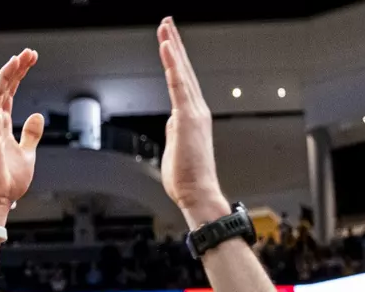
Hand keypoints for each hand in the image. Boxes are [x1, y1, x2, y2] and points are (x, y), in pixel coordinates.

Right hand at [0, 51, 44, 225]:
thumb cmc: (7, 182)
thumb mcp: (27, 155)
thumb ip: (30, 135)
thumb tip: (37, 116)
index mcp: (1, 127)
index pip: (9, 95)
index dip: (19, 77)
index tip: (30, 63)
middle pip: (5, 87)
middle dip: (18, 68)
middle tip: (31, 53)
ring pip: (0, 86)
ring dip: (13, 68)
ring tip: (26, 54)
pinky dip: (4, 77)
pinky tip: (14, 63)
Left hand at [157, 18, 229, 228]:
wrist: (200, 195)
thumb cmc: (189, 180)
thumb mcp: (177, 150)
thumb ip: (175, 132)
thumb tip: (172, 123)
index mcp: (193, 117)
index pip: (182, 82)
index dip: (175, 60)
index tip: (169, 42)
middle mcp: (197, 111)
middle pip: (184, 70)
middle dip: (175, 45)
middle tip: (167, 23)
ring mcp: (194, 113)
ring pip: (182, 72)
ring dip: (173, 48)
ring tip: (165, 27)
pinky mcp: (188, 118)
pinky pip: (178, 85)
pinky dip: (172, 64)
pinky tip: (166, 47)